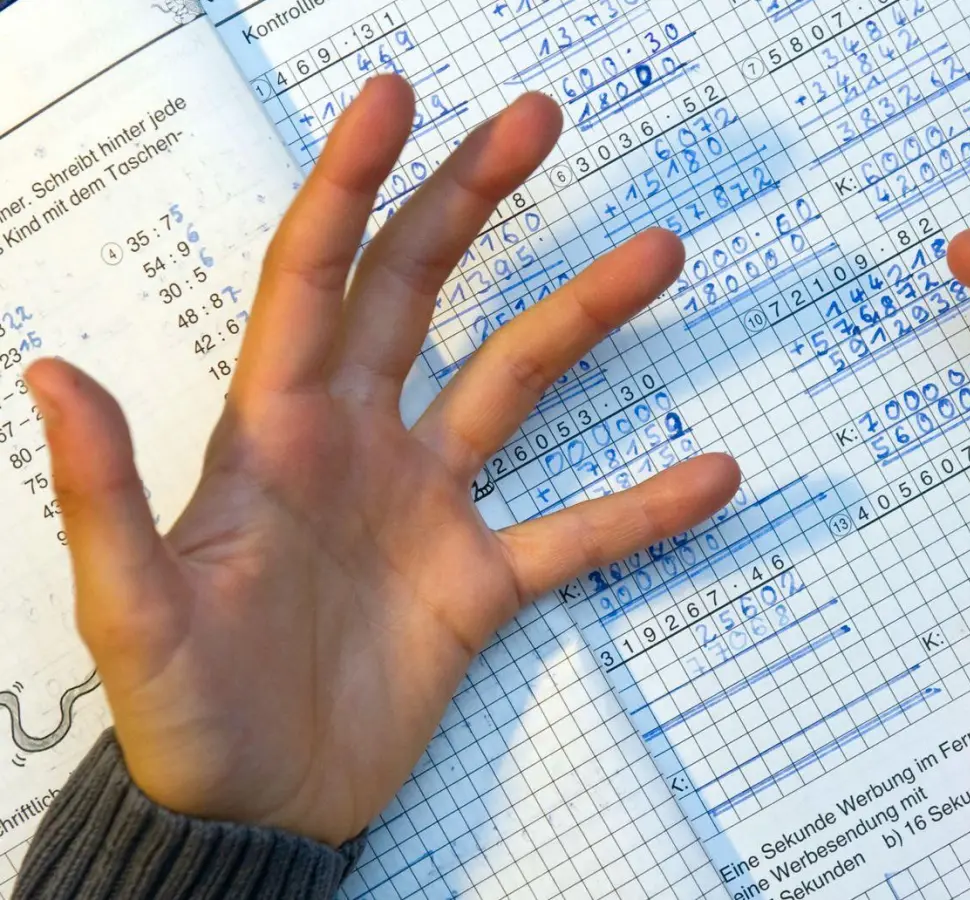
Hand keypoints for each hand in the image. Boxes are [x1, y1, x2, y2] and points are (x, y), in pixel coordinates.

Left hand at [27, 75, 738, 845]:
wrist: (256, 816)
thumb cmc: (180, 716)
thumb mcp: (132, 613)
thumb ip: (107, 497)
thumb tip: (51, 375)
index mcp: (274, 434)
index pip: (316, 278)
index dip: (354, 185)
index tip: (397, 99)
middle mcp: (358, 445)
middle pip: (421, 294)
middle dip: (472, 201)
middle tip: (537, 121)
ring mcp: (428, 508)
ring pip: (515, 386)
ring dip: (582, 319)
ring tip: (655, 254)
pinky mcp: (479, 581)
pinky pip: (576, 533)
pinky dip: (643, 508)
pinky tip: (711, 475)